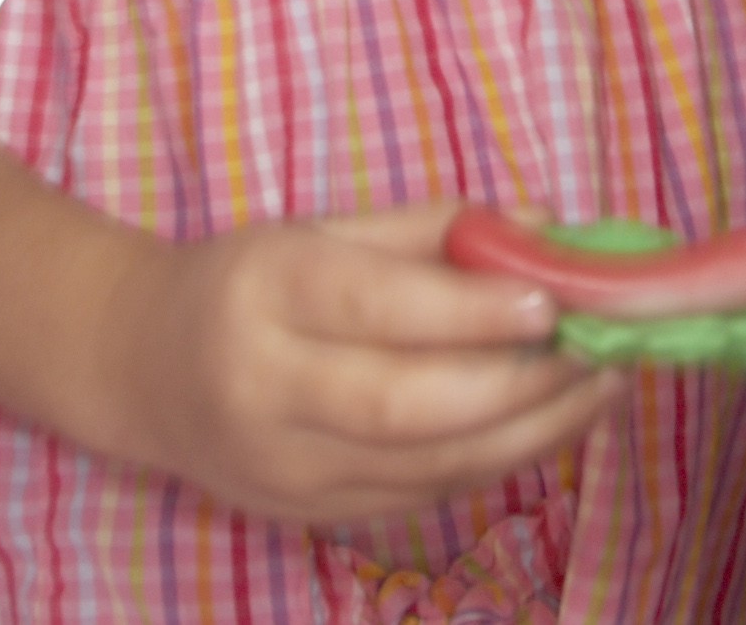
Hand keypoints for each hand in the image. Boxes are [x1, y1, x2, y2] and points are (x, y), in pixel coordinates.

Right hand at [109, 203, 615, 526]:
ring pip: (429, 465)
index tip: (556, 296)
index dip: (470, 310)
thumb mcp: (319, 228)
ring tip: (603, 387)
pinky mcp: (313, 516)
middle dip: (521, 384)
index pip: (373, 309)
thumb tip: (547, 231)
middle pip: (407, 406)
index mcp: (262, 292)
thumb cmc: (246, 282)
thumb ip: (429, 231)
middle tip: (604, 349)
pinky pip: (425, 495)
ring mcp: (286, 469)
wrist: (141, 369)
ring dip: (533, 431)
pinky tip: (550, 423)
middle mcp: (265, 388)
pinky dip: (500, 460)